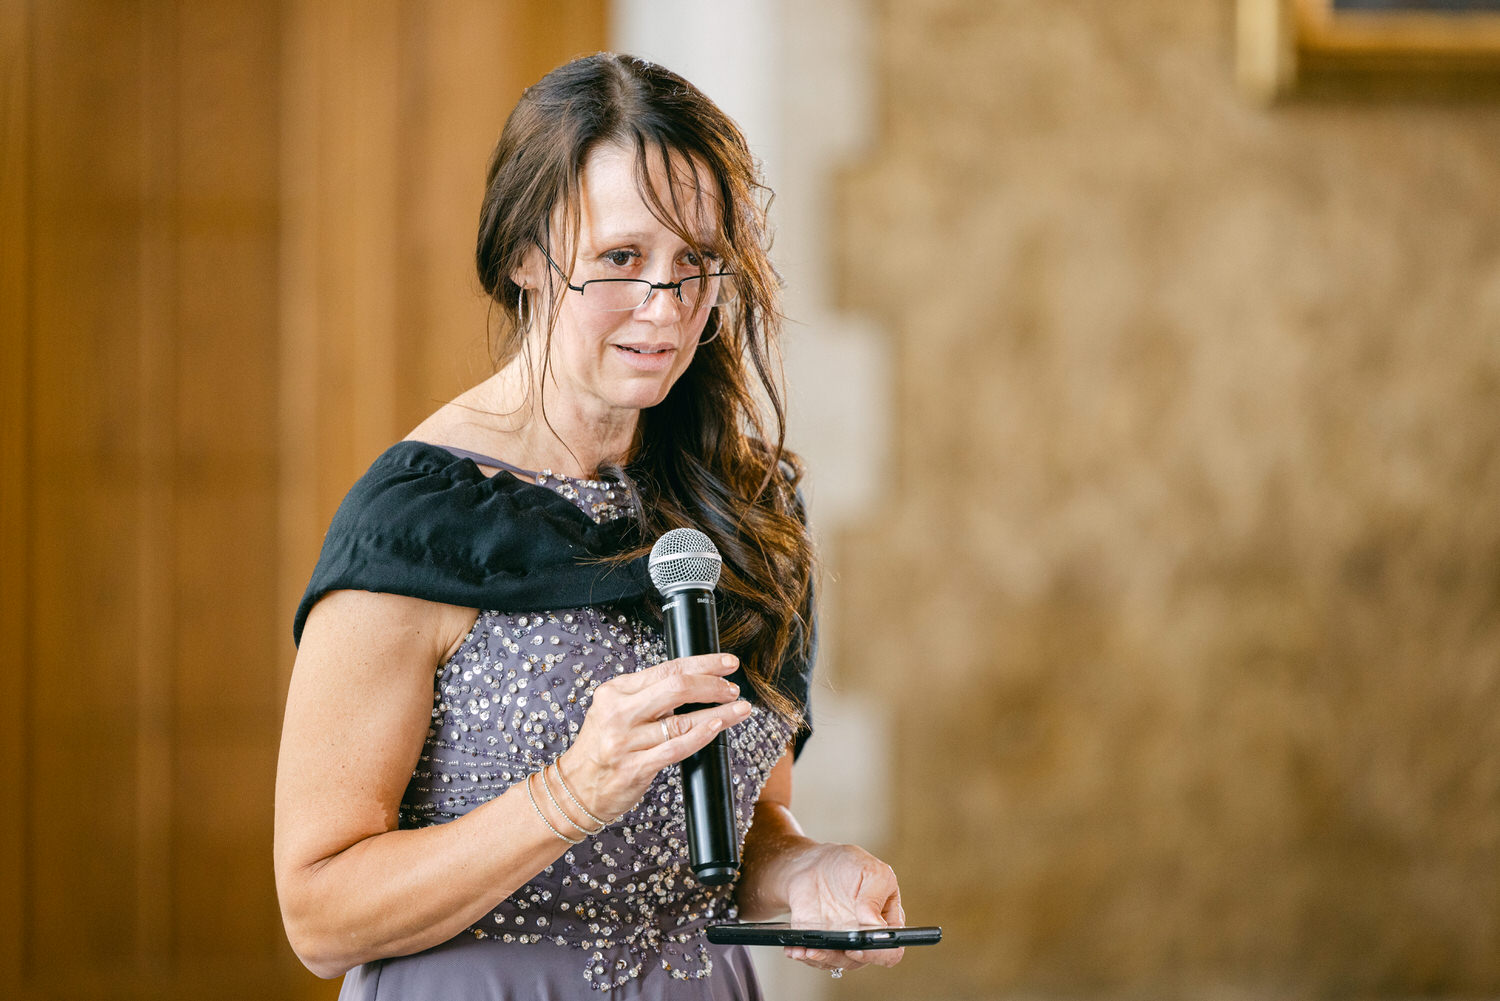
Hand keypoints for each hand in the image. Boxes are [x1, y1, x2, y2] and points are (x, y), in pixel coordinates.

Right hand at [558, 652, 751, 821]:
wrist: (575, 789)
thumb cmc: (602, 748)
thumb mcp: (615, 710)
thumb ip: (647, 696)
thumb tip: (696, 682)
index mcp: (616, 691)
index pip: (667, 668)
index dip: (704, 663)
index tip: (727, 663)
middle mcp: (619, 712)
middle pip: (677, 687)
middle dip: (713, 685)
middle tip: (733, 689)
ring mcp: (625, 741)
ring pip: (682, 720)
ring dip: (719, 713)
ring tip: (740, 708)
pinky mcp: (634, 767)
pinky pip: (676, 748)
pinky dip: (700, 735)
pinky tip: (717, 726)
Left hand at [781, 842, 905, 974]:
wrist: (816, 866)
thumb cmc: (849, 865)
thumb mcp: (871, 871)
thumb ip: (875, 897)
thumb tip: (875, 925)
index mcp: (887, 921)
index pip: (890, 950)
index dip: (877, 953)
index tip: (858, 946)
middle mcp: (866, 937)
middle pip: (860, 961)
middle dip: (841, 957)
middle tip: (826, 947)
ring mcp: (843, 942)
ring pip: (835, 962)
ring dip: (820, 958)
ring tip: (806, 948)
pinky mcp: (821, 943)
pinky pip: (814, 957)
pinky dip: (803, 954)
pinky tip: (795, 948)